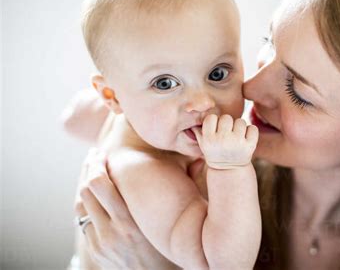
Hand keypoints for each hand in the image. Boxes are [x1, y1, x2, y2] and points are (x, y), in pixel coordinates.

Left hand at [74, 148, 176, 269]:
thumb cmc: (173, 248)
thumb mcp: (174, 224)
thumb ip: (183, 193)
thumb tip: (195, 161)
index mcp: (130, 223)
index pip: (100, 184)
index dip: (97, 164)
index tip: (101, 152)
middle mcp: (111, 233)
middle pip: (86, 191)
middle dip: (88, 168)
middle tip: (94, 155)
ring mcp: (100, 244)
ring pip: (80, 205)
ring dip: (83, 184)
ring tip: (91, 170)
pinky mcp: (96, 251)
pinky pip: (83, 220)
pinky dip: (86, 203)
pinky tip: (94, 194)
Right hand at [192, 114, 257, 168]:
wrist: (229, 171)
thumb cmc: (214, 153)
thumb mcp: (203, 144)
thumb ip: (197, 129)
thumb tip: (189, 111)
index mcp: (209, 140)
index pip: (211, 117)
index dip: (214, 122)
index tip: (216, 129)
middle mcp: (222, 141)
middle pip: (227, 118)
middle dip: (227, 123)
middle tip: (227, 133)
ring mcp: (237, 143)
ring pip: (241, 121)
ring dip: (239, 127)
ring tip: (236, 136)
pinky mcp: (250, 146)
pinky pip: (253, 128)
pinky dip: (251, 131)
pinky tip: (245, 138)